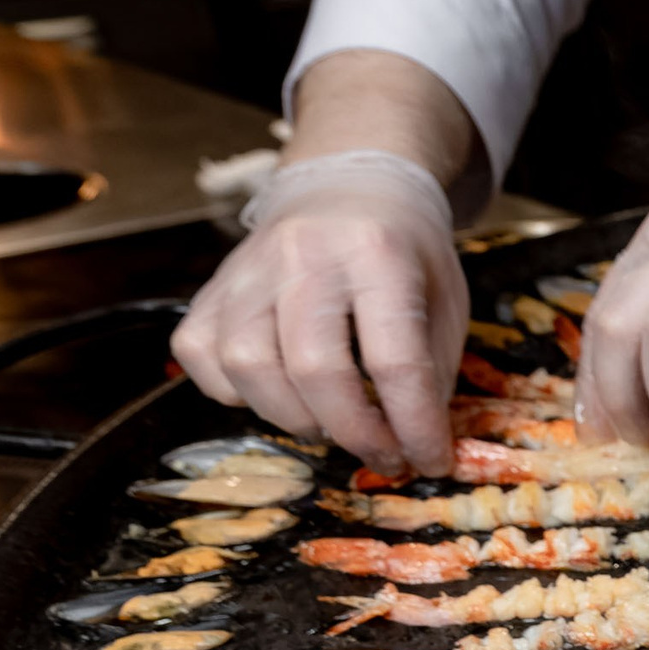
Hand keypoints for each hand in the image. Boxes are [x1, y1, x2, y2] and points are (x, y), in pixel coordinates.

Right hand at [171, 150, 466, 476]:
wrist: (348, 187)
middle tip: (384, 454)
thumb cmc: (404, 253)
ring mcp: (246, 270)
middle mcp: (303, 256)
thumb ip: (434, 371)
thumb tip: (421, 446)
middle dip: (354, 432)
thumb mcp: (445, 300)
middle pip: (314, 369)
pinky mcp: (210, 288)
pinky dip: (237, 394)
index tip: (430, 461)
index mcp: (377, 254)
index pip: (394, 360)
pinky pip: (203, 358)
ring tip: (333, 423)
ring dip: (296, 419)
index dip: (413, 425)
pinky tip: (279, 392)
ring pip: (249, 368)